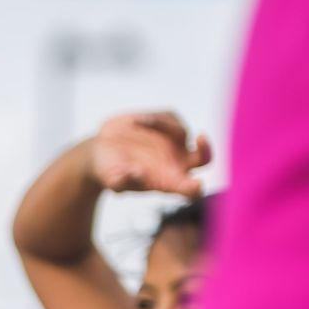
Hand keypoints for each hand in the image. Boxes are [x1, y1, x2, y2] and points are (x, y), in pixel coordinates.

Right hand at [82, 111, 208, 196]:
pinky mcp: (170, 125)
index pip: (190, 190)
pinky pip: (171, 117)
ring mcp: (176, 144)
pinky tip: (136, 122)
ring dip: (161, 126)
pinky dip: (154, 118)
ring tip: (135, 124)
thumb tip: (136, 174)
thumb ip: (120, 181)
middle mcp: (177, 164)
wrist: (102, 150)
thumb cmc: (108, 170)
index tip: (196, 184)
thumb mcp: (110, 178)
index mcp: (167, 183)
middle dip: (206, 150)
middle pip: (204, 159)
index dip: (195, 188)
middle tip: (200, 139)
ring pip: (182, 132)